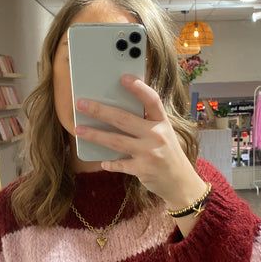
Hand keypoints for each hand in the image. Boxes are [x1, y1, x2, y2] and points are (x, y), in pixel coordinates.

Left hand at [74, 75, 205, 209]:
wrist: (181, 182)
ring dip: (95, 135)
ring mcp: (149, 153)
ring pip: (116, 141)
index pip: (152, 100)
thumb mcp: (164, 134)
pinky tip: (102, 162)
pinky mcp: (142, 169)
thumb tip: (116, 112)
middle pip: (124, 119)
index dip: (139, 88)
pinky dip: (110, 163)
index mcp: (162, 123)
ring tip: (79, 130)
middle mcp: (157, 135)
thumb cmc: (168, 155)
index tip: (124, 78)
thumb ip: (146, 123)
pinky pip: (120, 164)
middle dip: (100, 111)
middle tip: (81, 104)